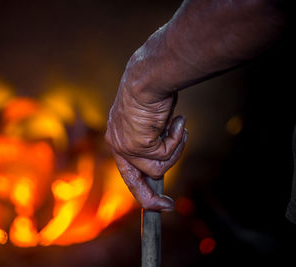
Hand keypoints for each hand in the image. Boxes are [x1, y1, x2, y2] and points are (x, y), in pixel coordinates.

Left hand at [105, 78, 186, 210]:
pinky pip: (166, 155)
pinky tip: (177, 120)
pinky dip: (177, 139)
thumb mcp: (150, 119)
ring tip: (178, 127)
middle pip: (133, 182)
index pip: (126, 169)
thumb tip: (165, 152)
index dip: (140, 187)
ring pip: (158, 168)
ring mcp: (126, 147)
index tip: (154, 200)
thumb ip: (153, 137)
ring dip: (175, 150)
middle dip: (149, 199)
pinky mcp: (137, 146)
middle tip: (166, 207)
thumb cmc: (151, 92)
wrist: (147, 77)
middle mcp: (117, 144)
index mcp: (116, 137)